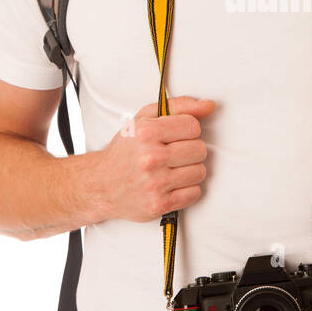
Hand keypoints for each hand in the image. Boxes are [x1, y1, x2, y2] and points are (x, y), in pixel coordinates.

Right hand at [91, 95, 216, 223]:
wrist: (102, 185)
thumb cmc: (126, 151)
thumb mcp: (144, 119)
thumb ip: (179, 106)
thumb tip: (210, 106)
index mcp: (146, 132)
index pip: (193, 125)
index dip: (188, 130)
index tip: (176, 135)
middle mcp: (150, 158)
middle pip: (200, 149)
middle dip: (190, 150)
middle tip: (174, 153)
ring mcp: (155, 183)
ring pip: (199, 172)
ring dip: (190, 170)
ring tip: (172, 169)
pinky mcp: (159, 204)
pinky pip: (194, 193)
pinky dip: (187, 189)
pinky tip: (172, 184)